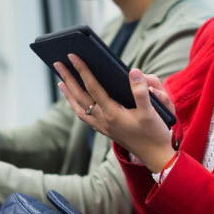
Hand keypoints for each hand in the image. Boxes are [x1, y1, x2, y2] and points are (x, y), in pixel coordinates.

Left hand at [55, 54, 176, 172]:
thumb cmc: (154, 133)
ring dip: (69, 94)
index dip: (82, 70)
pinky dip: (78, 106)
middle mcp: (103, 120)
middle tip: (57, 63)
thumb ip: (141, 91)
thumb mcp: (151, 112)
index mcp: (112, 113)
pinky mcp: (106, 131)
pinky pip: (86, 117)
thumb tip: (134, 71)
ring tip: (61, 81)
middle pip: (80, 97)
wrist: (156, 157)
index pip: (93, 87)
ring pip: (79, 109)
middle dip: (68, 78)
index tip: (73, 56)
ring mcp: (103, 127)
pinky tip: (77, 101)